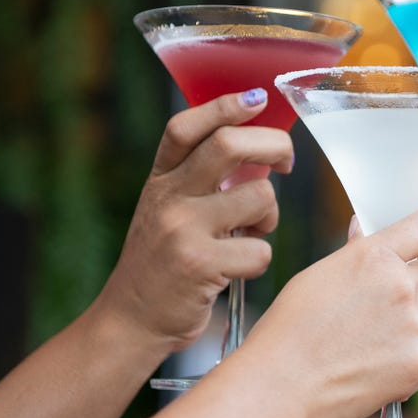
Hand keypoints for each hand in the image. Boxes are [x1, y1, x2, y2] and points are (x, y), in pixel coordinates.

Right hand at [92, 89, 293, 351]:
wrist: (130, 318)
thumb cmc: (163, 262)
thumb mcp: (169, 210)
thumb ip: (203, 180)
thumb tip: (262, 151)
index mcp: (160, 179)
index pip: (186, 127)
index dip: (225, 106)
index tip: (258, 98)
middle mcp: (167, 197)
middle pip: (229, 146)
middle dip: (274, 146)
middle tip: (286, 163)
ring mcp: (182, 229)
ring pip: (259, 198)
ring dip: (270, 216)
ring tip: (254, 232)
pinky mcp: (200, 264)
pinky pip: (260, 250)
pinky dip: (260, 260)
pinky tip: (239, 268)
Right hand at [240, 208, 417, 417]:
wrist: (281, 386)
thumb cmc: (289, 330)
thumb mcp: (318, 276)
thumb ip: (355, 254)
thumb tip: (365, 231)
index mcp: (374, 256)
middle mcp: (401, 286)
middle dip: (411, 290)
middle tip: (375, 311)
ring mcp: (413, 327)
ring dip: (413, 327)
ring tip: (370, 343)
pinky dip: (404, 361)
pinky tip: (369, 368)